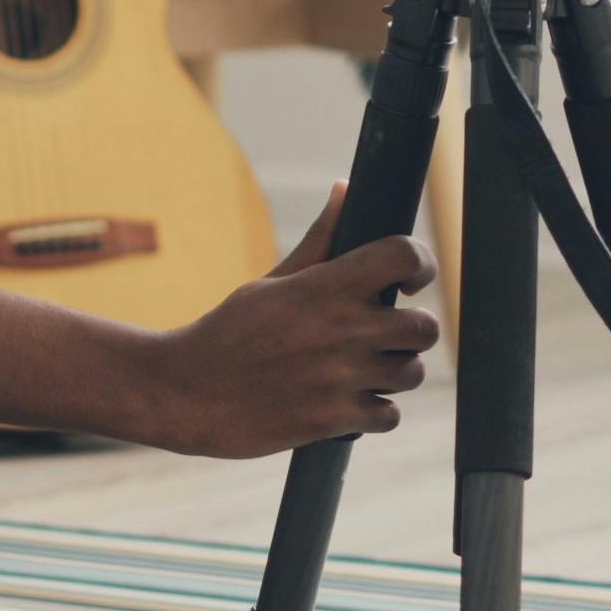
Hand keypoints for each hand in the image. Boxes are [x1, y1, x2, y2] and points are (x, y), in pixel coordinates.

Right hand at [120, 183, 440, 458]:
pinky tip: (354, 401)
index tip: (408, 282)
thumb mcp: (271, 282)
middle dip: (414, 329)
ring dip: (397, 372)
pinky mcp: (332, 420)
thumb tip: (346, 190)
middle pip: (425, 327)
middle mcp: (340, 330)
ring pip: (412, 373)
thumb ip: (319, 241)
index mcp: (324, 287)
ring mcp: (339, 378)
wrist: (185, 393)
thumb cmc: (227, 332)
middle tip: (390, 333)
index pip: (403, 256)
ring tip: (369, 369)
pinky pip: (390, 416)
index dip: (421, 264)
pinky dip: (378, 412)